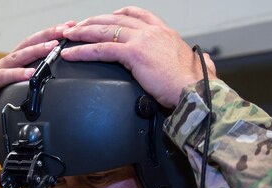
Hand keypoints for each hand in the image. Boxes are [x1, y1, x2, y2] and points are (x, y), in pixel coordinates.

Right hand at [0, 21, 75, 148]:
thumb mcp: (22, 98)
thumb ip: (35, 89)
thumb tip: (58, 88)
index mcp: (14, 66)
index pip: (34, 46)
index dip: (50, 36)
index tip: (68, 29)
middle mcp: (5, 64)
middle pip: (27, 45)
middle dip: (47, 36)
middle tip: (64, 30)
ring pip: (17, 57)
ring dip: (35, 51)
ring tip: (51, 47)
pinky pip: (3, 77)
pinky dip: (17, 74)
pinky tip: (30, 73)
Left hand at [60, 6, 216, 108]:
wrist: (195, 89)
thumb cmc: (197, 83)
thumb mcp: (199, 64)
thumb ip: (200, 60)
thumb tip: (205, 60)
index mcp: (164, 32)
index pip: (138, 14)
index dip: (120, 13)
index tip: (109, 16)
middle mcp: (151, 32)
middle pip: (114, 20)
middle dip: (92, 22)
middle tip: (77, 27)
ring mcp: (141, 40)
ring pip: (103, 31)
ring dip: (82, 33)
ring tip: (67, 37)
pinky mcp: (133, 54)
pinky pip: (101, 49)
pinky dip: (82, 51)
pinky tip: (70, 54)